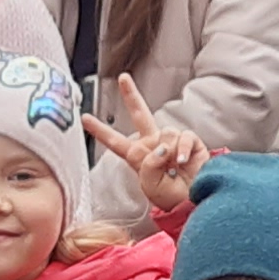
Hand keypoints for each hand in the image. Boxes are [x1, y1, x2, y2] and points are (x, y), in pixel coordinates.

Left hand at [90, 76, 211, 216]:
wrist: (194, 201)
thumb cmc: (172, 198)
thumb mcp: (149, 185)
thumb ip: (147, 163)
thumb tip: (162, 145)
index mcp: (138, 157)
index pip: (115, 142)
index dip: (100, 130)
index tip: (84, 118)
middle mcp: (154, 144)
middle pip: (139, 114)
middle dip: (131, 95)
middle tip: (123, 78)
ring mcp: (172, 141)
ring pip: (165, 131)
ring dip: (168, 151)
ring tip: (174, 168)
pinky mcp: (190, 141)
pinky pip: (183, 136)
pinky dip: (182, 149)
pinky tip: (183, 162)